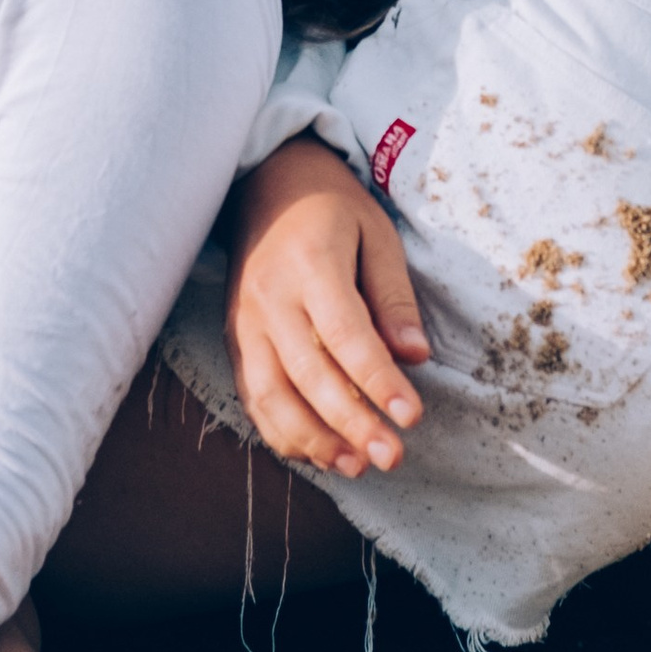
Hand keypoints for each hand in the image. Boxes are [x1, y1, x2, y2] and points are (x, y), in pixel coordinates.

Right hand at [225, 140, 430, 475]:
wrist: (267, 184)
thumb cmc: (332, 210)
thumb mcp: (377, 234)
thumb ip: (393, 296)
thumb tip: (415, 356)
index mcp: (310, 264)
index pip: (344, 333)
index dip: (377, 379)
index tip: (411, 416)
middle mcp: (269, 298)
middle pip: (307, 372)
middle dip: (351, 422)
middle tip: (391, 456)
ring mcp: (245, 322)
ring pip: (271, 394)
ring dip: (313, 438)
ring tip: (356, 466)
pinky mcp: (234, 339)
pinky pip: (252, 395)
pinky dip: (281, 431)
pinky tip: (318, 453)